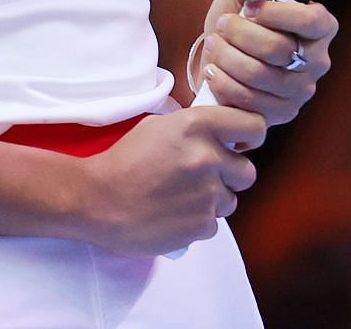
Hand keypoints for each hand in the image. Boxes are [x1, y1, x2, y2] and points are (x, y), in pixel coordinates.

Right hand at [72, 106, 264, 254]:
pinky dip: (197, 222)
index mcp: (198, 125)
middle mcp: (208, 157)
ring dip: (212, 201)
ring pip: (231, 201)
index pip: (254, 125)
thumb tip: (222, 135)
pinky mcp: (201, 225)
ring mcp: (207, 194)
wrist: (97, 199)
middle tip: (205, 177)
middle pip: (247, 172)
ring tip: (181, 198)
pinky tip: (173, 214)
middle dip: (230, 176)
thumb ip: (195, 127)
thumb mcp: (159, 126)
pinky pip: (213, 225)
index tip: (242, 144)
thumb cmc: (124, 160)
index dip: (250, 136)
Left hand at [194, 0, 337, 126]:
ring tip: (214, 44)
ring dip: (227, 57)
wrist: (223, 60)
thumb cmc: (239, 24)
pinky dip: (225, 83)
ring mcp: (301, 90)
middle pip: (278, 48)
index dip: (276, 13)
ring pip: (260, 75)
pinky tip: (214, 71)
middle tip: (222, 25)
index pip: (311, 20)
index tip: (249, 8)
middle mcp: (317, 61)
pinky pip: (250, 101)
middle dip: (241, 34)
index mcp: (319, 27)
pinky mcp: (282, 113)